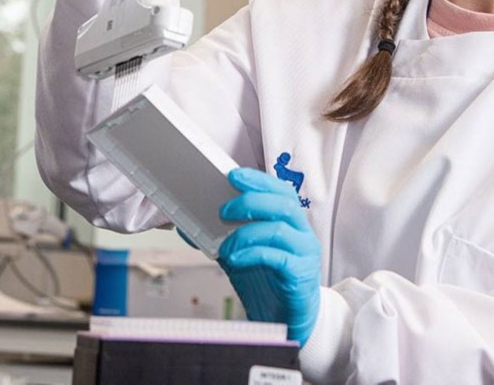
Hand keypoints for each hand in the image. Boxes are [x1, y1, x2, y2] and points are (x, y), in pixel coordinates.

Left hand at [218, 167, 321, 345]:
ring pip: (279, 228)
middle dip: (251, 200)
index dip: (258, 180)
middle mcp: (302, 233)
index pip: (280, 190)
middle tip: (223, 210)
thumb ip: (222, 238)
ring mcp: (304, 252)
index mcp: (290, 222)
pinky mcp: (300, 273)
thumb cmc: (269, 282)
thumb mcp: (241, 255)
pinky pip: (277, 257)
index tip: (233, 175)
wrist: (288, 318)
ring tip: (226, 245)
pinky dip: (252, 254)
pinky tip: (236, 259)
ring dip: (246, 232)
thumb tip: (188, 227)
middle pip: (283, 203)